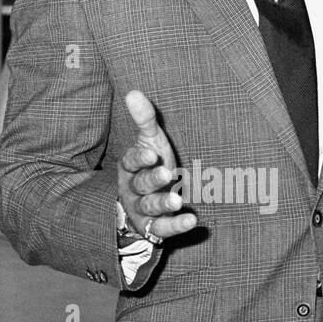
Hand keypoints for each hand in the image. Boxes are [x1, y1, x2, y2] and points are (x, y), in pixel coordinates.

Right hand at [117, 90, 197, 241]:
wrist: (145, 202)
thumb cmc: (151, 164)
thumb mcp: (150, 141)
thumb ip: (145, 120)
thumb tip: (133, 92)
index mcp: (130, 167)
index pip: (131, 161)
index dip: (140, 158)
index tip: (152, 154)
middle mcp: (133, 189)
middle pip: (141, 184)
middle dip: (153, 180)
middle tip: (168, 175)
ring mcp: (142, 210)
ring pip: (150, 207)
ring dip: (163, 204)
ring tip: (178, 201)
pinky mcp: (154, 227)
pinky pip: (162, 229)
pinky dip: (176, 226)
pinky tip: (191, 221)